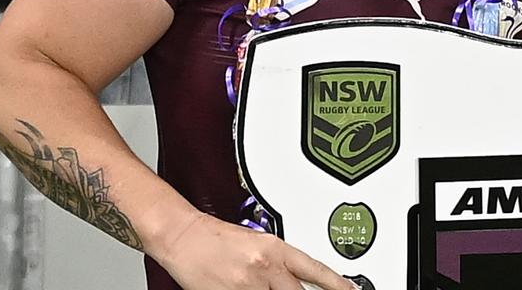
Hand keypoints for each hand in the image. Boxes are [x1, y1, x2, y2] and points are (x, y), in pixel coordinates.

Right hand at [156, 213, 356, 289]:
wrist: (183, 237)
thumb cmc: (216, 238)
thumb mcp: (257, 241)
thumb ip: (279, 261)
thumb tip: (296, 278)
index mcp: (275, 248)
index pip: (316, 270)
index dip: (337, 284)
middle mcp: (265, 267)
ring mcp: (247, 286)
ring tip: (264, 288)